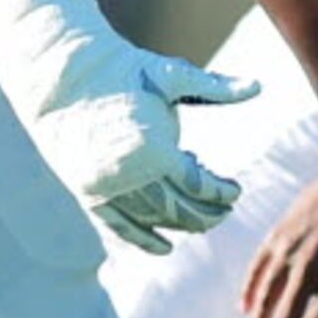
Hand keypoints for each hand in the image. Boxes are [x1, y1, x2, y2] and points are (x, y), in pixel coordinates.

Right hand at [28, 47, 257, 254]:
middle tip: (224, 212)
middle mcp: (131, 175)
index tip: (235, 191)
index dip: (220, 192)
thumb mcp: (171, 76)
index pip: (199, 184)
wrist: (59, 73)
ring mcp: (105, 187)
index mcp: (156, 149)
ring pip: (151, 219)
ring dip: (179, 225)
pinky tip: (164, 248)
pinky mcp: (86, 191)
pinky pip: (118, 225)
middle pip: (179, 210)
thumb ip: (216, 88)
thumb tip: (258, 86)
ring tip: (199, 223)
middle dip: (205, 214)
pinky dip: (141, 239)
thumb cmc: (121, 69)